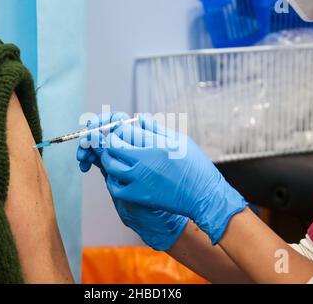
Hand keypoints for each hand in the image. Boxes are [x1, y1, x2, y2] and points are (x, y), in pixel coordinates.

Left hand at [76, 112, 188, 250]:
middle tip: (113, 144)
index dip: (119, 129)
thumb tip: (140, 118)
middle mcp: (146, 159)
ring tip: (112, 158)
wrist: (203, 195)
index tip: (121, 131)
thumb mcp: (179, 141)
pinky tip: (117, 177)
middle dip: (111, 142)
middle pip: (113, 146)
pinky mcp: (139, 196)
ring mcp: (141, 179)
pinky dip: (112, 181)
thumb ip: (157, 129)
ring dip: (108, 160)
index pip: (125, 130)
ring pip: (111, 165)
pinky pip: (115, 187)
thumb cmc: (195, 165)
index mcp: (156, 143)